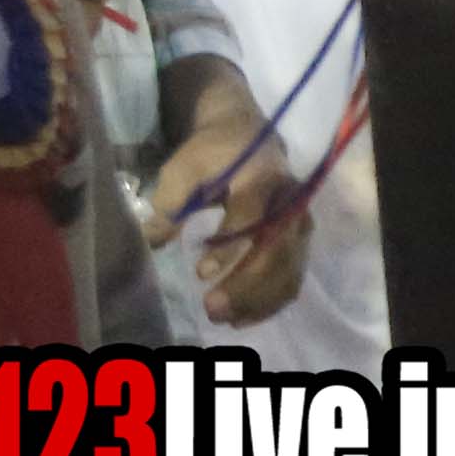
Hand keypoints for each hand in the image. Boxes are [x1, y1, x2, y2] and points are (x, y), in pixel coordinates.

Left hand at [146, 69, 311, 325]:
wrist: (249, 137)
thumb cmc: (212, 153)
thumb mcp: (183, 167)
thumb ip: (170, 202)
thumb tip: (153, 242)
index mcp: (260, 179)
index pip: (251, 218)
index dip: (229, 248)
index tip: (201, 273)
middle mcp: (290, 204)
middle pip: (276, 251)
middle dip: (245, 285)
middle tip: (212, 309)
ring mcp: (300, 223)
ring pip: (288, 270)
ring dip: (257, 300)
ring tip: (222, 318)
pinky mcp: (300, 240)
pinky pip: (292, 277)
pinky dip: (269, 302)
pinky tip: (242, 317)